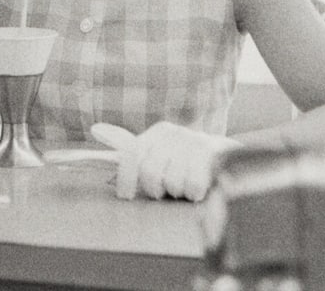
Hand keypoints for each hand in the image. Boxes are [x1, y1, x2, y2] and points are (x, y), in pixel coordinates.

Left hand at [105, 121, 239, 201]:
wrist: (228, 159)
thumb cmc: (185, 161)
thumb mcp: (159, 153)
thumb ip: (131, 150)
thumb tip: (95, 129)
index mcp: (157, 132)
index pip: (132, 154)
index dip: (125, 177)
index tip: (125, 195)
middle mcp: (173, 133)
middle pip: (150, 173)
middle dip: (156, 189)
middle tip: (165, 190)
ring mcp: (192, 142)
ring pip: (172, 183)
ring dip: (177, 192)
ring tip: (184, 185)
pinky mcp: (211, 155)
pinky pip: (192, 187)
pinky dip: (193, 194)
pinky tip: (198, 187)